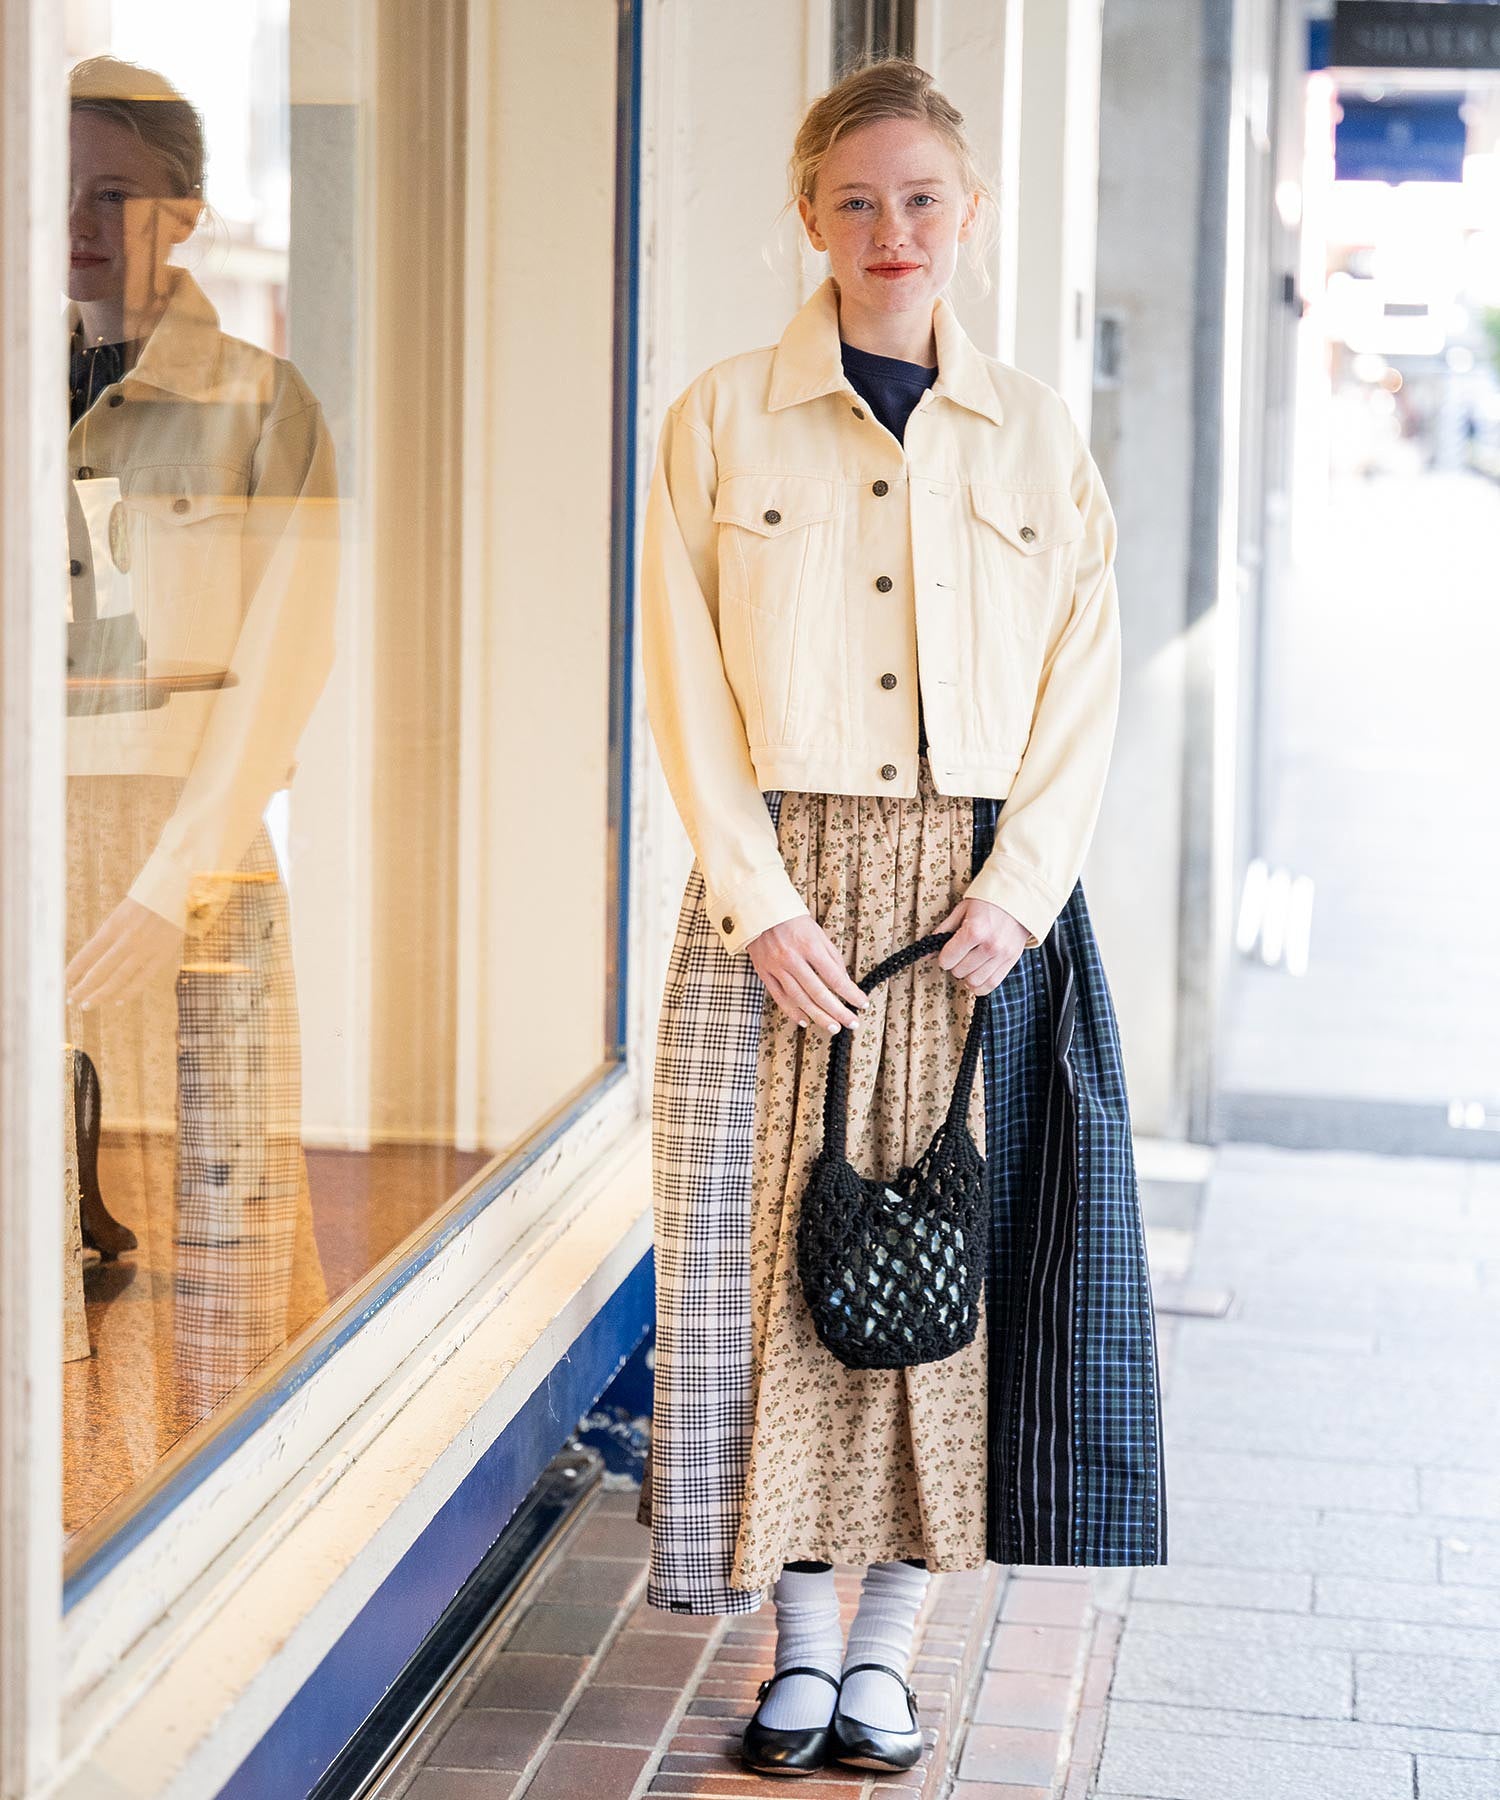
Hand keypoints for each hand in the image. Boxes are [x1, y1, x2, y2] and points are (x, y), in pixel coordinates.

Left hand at [66, 897, 183, 1009]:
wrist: (175, 892)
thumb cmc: (145, 903)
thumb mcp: (120, 914)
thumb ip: (108, 936)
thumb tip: (90, 961)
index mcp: (113, 927)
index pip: (87, 954)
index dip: (73, 970)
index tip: (63, 982)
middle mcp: (126, 940)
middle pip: (100, 971)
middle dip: (83, 988)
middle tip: (72, 1000)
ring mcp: (145, 950)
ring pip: (118, 979)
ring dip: (101, 995)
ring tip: (87, 1005)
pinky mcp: (162, 955)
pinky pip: (143, 979)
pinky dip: (129, 992)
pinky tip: (117, 1001)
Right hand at [745, 913, 869, 1034]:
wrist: (759, 910)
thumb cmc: (792, 919)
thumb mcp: (818, 932)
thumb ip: (832, 957)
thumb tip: (844, 981)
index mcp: (809, 946)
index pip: (835, 977)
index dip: (850, 994)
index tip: (862, 1003)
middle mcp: (792, 958)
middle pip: (818, 993)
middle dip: (838, 1011)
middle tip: (852, 1023)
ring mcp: (776, 967)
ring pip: (800, 999)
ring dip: (818, 1016)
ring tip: (834, 1027)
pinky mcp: (764, 972)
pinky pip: (779, 997)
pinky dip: (792, 1012)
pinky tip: (805, 1021)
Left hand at [928, 894, 1028, 995]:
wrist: (1018, 898)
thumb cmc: (987, 902)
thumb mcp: (962, 910)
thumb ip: (943, 931)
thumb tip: (927, 952)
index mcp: (975, 930)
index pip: (948, 959)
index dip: (944, 957)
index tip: (947, 952)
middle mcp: (989, 945)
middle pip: (959, 971)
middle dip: (955, 965)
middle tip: (959, 955)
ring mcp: (1002, 955)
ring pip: (974, 981)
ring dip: (967, 976)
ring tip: (969, 964)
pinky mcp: (1011, 961)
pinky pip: (992, 984)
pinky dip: (980, 986)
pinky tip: (977, 975)